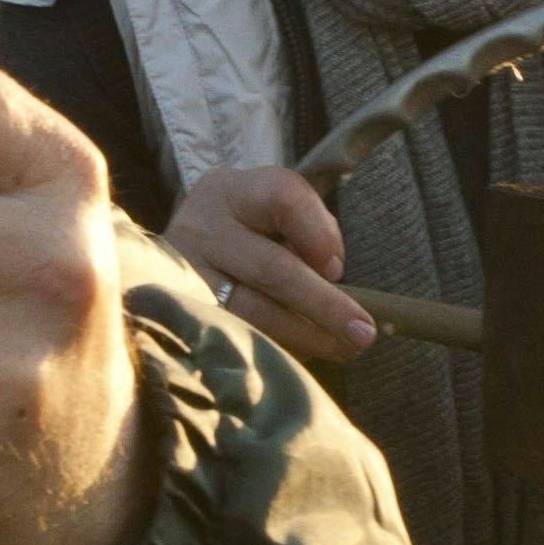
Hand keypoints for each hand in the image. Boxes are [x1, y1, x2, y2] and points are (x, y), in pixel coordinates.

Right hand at [166, 164, 371, 365]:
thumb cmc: (247, 226)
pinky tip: (304, 353)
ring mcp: (184, 274)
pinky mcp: (180, 313)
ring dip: (305, 337)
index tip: (338, 269)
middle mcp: (201, 227)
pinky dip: (277, 349)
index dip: (319, 235)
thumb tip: (328, 275)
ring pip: (252, 313)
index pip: (284, 198)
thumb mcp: (274, 211)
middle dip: (324, 305)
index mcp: (231, 191)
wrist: (188, 245)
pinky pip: (237, 337)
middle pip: (270, 268)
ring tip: (344, 350)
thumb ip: (310, 229)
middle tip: (362, 334)